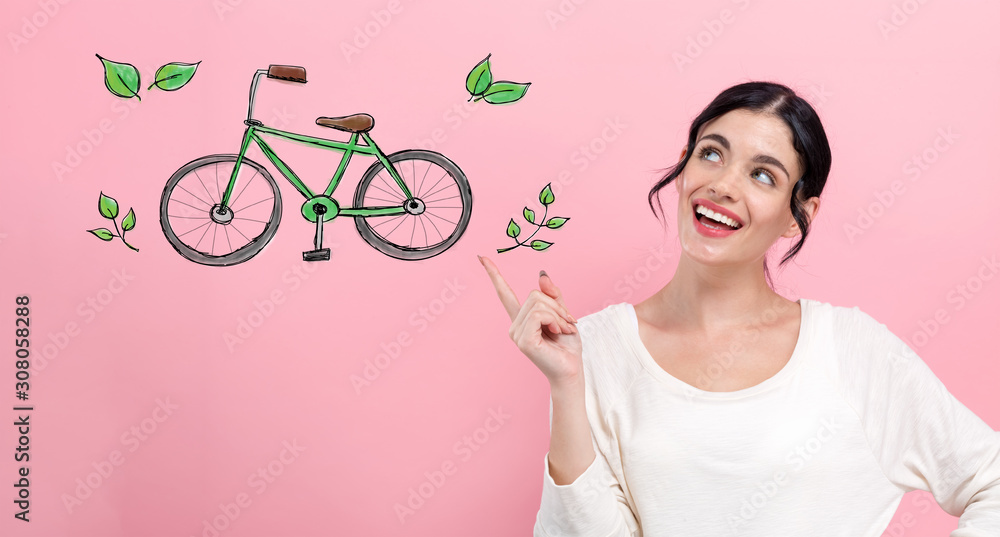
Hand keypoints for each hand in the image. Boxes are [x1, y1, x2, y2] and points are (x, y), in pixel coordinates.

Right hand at [479, 255, 582, 385]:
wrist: (571, 369)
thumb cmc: (567, 346)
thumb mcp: (562, 314)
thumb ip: (552, 295)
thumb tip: (541, 274)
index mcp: (521, 319)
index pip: (504, 294)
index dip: (493, 274)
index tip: (481, 257)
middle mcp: (515, 326)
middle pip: (534, 294)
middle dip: (556, 306)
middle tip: (567, 323)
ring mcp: (517, 334)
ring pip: (538, 304)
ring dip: (558, 314)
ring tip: (563, 329)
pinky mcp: (524, 341)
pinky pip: (539, 315)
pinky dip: (554, 320)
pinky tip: (558, 331)